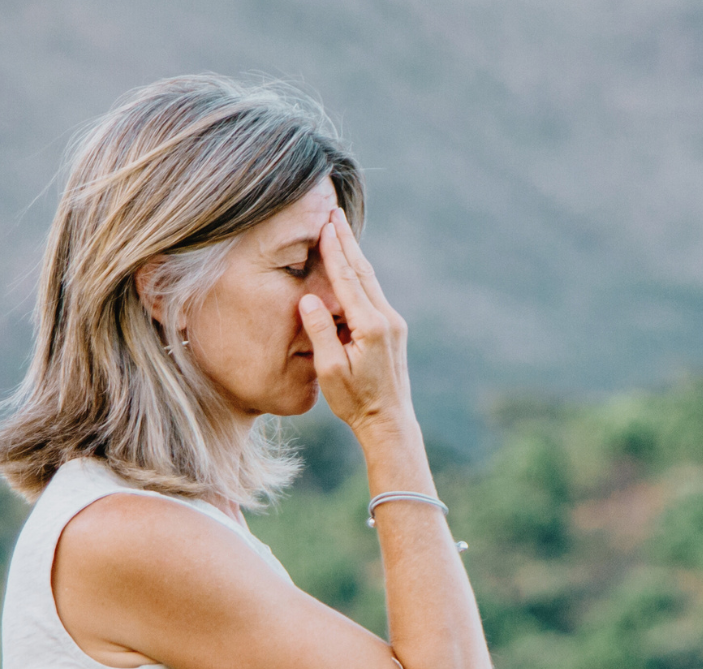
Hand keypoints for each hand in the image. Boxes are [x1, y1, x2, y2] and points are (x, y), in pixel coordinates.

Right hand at [296, 207, 414, 438]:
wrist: (389, 421)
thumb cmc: (354, 401)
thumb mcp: (329, 370)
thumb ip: (320, 331)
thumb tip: (308, 299)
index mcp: (369, 327)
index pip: (347, 279)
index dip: (334, 251)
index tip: (325, 225)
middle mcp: (386, 319)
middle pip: (362, 271)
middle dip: (346, 241)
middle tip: (334, 213)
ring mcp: (393, 323)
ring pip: (370, 280)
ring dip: (354, 254)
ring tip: (341, 230)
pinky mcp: (393, 330)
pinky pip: (374, 294)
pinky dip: (360, 275)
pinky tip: (353, 265)